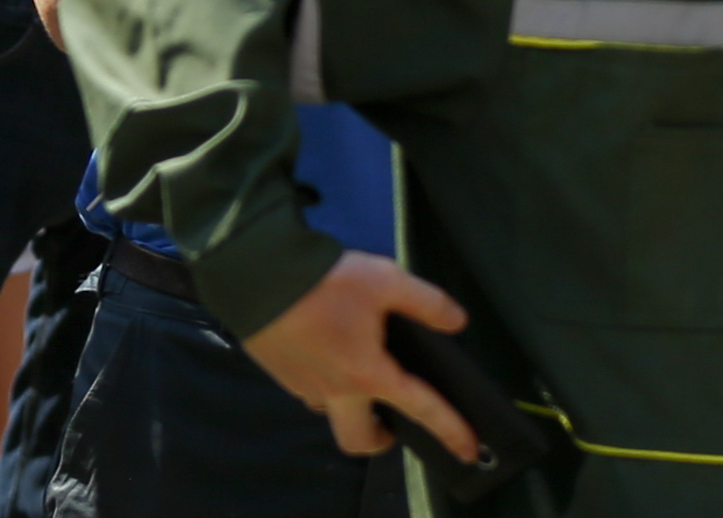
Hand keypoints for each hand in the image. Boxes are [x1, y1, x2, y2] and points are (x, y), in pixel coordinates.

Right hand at [240, 252, 479, 461]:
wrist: (254, 272)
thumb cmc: (321, 280)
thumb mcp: (384, 279)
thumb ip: (425, 302)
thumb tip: (456, 321)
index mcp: (367, 374)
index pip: (420, 409)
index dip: (449, 429)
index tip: (468, 450)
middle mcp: (334, 390)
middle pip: (359, 440)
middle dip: (379, 438)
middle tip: (389, 418)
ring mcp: (302, 385)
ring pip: (331, 410)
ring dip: (348, 401)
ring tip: (353, 364)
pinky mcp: (278, 371)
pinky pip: (308, 387)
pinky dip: (322, 377)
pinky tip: (322, 344)